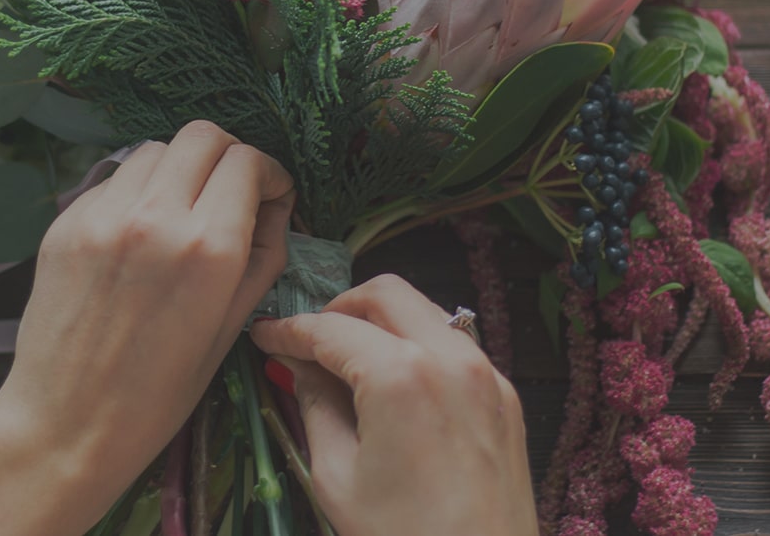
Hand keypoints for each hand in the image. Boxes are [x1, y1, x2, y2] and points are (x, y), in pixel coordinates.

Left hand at [0, 121, 294, 535]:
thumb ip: (263, 255)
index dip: (268, 174)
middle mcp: (156, 218)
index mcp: (208, 249)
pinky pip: (114, 181)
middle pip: (203, 136)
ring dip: (179, 170)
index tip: (268, 196)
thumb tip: (273, 206)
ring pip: (155, 149)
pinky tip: (137, 237)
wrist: (67, 424)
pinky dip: (136, 194)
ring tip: (181, 214)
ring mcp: (104, 216)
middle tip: (229, 195)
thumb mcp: (232, 328)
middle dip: (228, 158)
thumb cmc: (158, 394)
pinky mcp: (65, 223)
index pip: (247, 161)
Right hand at [251, 275, 537, 535]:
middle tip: (309, 344)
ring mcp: (486, 374)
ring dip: (382, 323)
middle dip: (339, 309)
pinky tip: (396, 386)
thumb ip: (315, 405)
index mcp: (401, 375)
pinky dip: (419, 347)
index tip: (264, 336)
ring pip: (425, 311)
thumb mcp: (338, 476)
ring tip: (350, 364)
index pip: (330, 330)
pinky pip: (455, 346)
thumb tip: (298, 366)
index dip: (287, 330)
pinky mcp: (505, 396)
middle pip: (384, 294)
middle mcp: (450, 358)